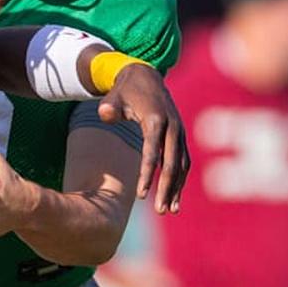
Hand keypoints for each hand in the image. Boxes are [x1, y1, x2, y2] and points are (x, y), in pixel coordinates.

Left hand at [98, 63, 188, 213]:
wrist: (145, 76)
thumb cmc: (125, 90)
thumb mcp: (114, 96)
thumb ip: (109, 107)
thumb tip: (104, 114)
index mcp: (156, 119)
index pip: (152, 152)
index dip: (147, 174)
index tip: (141, 195)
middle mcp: (172, 127)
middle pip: (172, 163)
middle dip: (166, 188)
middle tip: (160, 210)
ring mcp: (179, 132)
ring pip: (182, 165)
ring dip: (177, 188)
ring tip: (169, 210)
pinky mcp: (180, 137)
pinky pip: (183, 161)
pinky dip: (180, 179)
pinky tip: (174, 197)